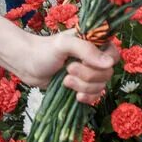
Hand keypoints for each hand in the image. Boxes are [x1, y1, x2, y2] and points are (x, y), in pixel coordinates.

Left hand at [0, 10, 117, 101]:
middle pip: (107, 73)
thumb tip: (108, 63)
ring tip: (65, 80)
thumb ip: (86, 50)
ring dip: (83, 87)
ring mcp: (88, 74)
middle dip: (88, 76)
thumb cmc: (43, 51)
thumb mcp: (63, 44)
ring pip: (100, 87)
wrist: (26, 65)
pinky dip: (87, 98)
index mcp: (93, 43)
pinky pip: (94, 97)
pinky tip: (75, 96)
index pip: (114, 53)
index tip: (90, 63)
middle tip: (68, 70)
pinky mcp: (81, 87)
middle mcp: (93, 59)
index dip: (106, 62)